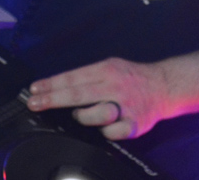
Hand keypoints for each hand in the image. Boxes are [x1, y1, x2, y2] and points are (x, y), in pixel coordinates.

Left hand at [26, 58, 169, 139]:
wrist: (164, 86)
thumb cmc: (132, 79)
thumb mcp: (110, 67)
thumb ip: (88, 77)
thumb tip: (59, 87)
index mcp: (107, 69)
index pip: (72, 77)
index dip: (51, 84)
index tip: (34, 90)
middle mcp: (115, 85)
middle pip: (78, 94)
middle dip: (52, 99)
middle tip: (34, 103)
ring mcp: (125, 105)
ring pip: (95, 114)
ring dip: (83, 116)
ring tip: (80, 114)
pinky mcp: (135, 123)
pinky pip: (113, 132)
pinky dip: (106, 131)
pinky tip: (106, 126)